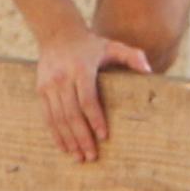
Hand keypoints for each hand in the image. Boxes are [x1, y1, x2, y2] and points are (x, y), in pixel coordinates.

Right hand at [33, 20, 150, 162]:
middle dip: (82, 137)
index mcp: (81, 70)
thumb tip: (148, 71)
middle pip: (71, 114)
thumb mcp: (112, 46)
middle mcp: (63, 79)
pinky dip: (55, 134)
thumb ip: (132, 56)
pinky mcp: (41, 90)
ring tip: (78, 157)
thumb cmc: (91, 44)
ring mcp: (49, 86)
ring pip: (58, 119)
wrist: (57, 34)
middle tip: (91, 156)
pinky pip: (47, 116)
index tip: (104, 137)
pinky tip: (63, 147)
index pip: (87, 100)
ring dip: (68, 140)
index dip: (95, 119)